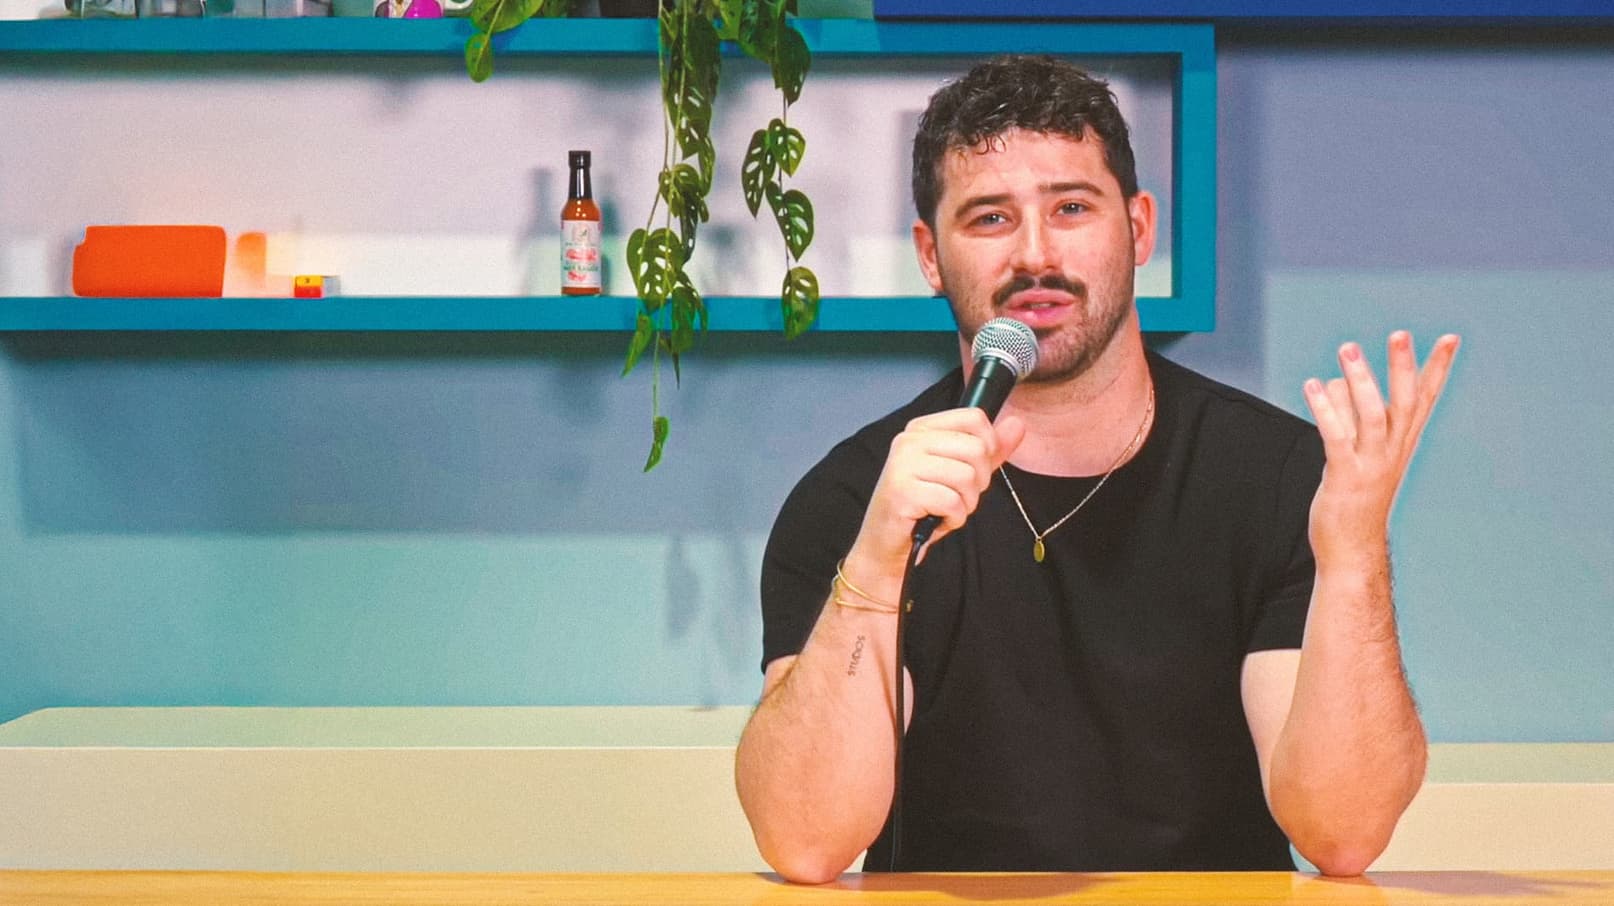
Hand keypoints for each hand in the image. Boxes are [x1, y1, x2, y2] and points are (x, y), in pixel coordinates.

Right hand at [849, 408, 1025, 572]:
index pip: (975, 418)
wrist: (888, 544)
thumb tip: (1017, 424)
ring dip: (965, 503)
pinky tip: (936, 520)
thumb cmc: (923, 508)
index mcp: (922, 428)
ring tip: (945, 509)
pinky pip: (953, 502)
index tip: (972, 469)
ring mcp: (903, 464)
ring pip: (967, 477)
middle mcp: (909, 440)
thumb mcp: (961, 474)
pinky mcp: (902, 491)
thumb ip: (990, 449)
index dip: (987, 448)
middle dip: (978, 482)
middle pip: (977, 449)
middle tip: (956, 496)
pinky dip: (953, 519)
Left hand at [1303, 331, 1459, 567]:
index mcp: (1401, 443)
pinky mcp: (1346, 475)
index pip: (1425, 399)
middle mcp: (1393, 451)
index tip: (1452, 338)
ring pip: (1373, 414)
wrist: (1353, 550)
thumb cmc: (1356, 499)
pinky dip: (1325, 408)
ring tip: (1348, 348)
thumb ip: (1352, 417)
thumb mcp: (1359, 453)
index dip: (1438, 368)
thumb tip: (1336, 381)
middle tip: (1401, 333)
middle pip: (1406, 401)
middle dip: (1404, 366)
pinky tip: (1312, 386)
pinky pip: (1337, 436)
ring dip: (1360, 380)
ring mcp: (1371, 463)